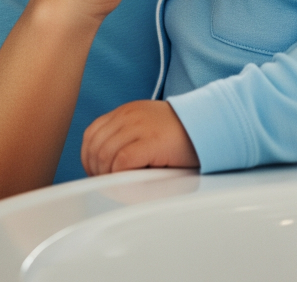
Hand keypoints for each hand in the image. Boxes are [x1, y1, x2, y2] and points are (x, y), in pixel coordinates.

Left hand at [81, 100, 199, 174]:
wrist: (208, 123)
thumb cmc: (179, 133)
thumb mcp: (146, 127)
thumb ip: (126, 137)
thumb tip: (105, 165)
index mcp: (126, 111)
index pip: (91, 133)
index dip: (88, 157)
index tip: (96, 173)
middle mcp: (129, 116)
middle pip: (96, 146)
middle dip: (96, 170)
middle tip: (106, 185)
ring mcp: (139, 127)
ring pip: (105, 155)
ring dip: (107, 175)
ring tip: (118, 186)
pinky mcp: (151, 142)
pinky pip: (122, 161)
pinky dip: (119, 175)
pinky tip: (129, 181)